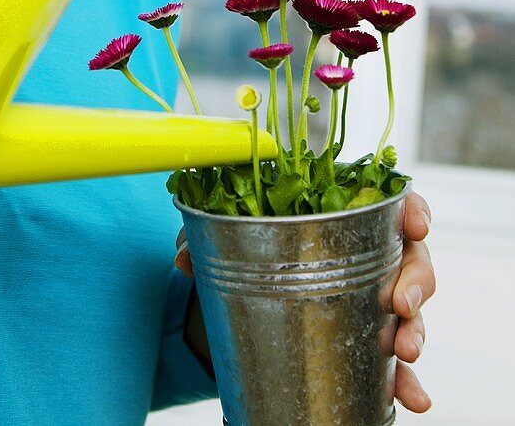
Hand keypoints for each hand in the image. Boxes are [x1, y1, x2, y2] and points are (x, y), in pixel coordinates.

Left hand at [174, 189, 434, 413]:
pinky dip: (406, 383)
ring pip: (410, 311)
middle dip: (416, 280)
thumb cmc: (245, 250)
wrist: (239, 300)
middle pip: (411, 258)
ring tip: (404, 352)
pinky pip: (394, 364)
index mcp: (342, 214)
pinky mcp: (364, 342)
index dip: (412, 208)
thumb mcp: (222, 236)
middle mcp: (367, 255)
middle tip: (401, 303)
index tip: (415, 223)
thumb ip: (205, 236)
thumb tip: (184, 259)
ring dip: (415, 331)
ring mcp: (371, 301)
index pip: (391, 201)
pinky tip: (413, 399)